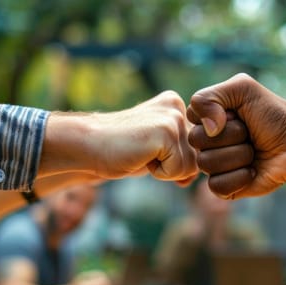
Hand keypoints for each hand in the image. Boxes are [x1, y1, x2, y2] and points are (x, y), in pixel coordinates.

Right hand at [43, 91, 197, 185]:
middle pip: (196, 158)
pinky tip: (140, 157)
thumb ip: (179, 155)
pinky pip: (178, 170)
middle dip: (171, 166)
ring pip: (190, 167)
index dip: (174, 161)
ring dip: (165, 171)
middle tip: (142, 153)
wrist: (89, 145)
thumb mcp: (156, 150)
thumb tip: (195, 177)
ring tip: (141, 154)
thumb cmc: (120, 150)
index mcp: (176, 106)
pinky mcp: (166, 132)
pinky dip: (159, 173)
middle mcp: (179, 107)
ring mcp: (173, 118)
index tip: (148, 150)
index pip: (196, 149)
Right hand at [187, 73, 285, 198]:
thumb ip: (211, 96)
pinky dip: (239, 177)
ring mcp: (216, 166)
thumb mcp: (243, 89)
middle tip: (250, 134)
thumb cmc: (273, 113)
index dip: (218, 116)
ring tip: (254, 151)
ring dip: (239, 155)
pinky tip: (253, 170)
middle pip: (198, 142)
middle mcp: (208, 143)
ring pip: (207, 164)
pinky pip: (216, 186)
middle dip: (232, 135)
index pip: (192, 118)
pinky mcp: (226, 188)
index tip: (239, 114)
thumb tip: (208, 128)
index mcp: (208, 120)